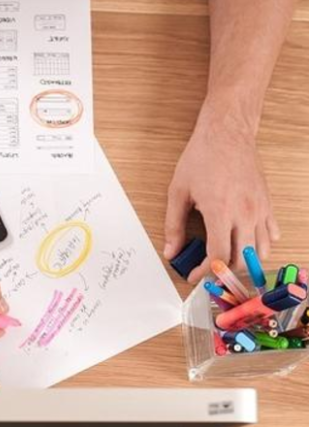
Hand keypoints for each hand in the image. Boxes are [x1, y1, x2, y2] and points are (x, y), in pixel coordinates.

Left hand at [164, 102, 279, 283]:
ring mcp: (260, 210)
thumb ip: (174, 225)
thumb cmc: (202, 158)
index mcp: (220, 212)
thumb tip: (171, 251)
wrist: (227, 134)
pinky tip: (245, 242)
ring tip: (226, 260)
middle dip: (223, 272)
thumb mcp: (178, 192)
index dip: (205, 272)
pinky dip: (261, 245)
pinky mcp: (268, 204)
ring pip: (261, 252)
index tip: (193, 275)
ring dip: (244, 262)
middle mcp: (245, 214)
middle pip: (241, 261)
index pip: (218, 257)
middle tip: (207, 270)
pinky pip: (272, 234)